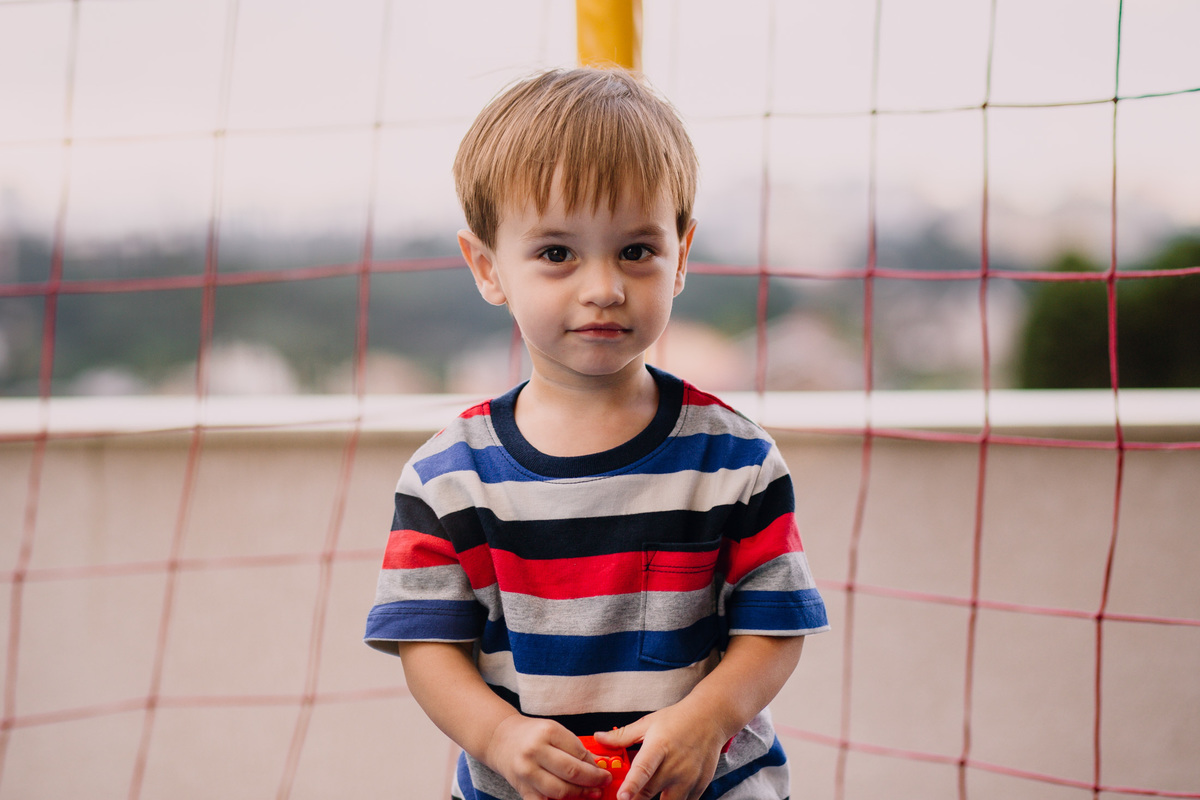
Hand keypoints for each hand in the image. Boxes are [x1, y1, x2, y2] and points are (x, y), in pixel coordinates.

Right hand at [485, 714, 612, 799]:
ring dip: (581, 795)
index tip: (605, 771)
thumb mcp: (554, 731)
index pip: (579, 753)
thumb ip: (576, 747)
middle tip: (603, 783)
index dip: (596, 766)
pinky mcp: (522, 790)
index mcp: (547, 733)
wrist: (501, 739)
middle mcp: (535, 752)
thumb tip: (600, 763)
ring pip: (560, 791)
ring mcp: (527, 773)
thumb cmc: (531, 735)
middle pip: (571, 773)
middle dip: (593, 781)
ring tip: (592, 793)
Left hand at [593, 703, 726, 799]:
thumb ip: (622, 736)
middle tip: (627, 798)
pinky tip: (666, 794)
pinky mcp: (699, 786)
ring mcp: (688, 777)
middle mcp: (674, 765)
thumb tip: (599, 738)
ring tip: (645, 796)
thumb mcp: (648, 723)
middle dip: (636, 799)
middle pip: (650, 792)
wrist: (710, 718)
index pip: (643, 769)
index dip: (632, 786)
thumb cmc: (678, 719)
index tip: (622, 797)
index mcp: (659, 747)